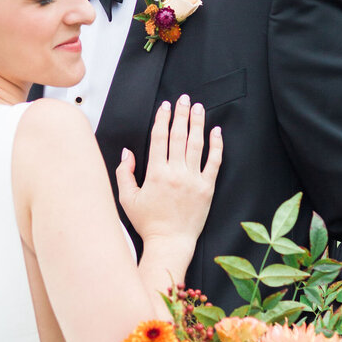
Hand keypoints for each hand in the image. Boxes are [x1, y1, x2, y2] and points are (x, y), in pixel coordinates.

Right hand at [116, 95, 222, 256]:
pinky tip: (216, 132)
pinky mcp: (207, 188)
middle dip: (181, 115)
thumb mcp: (127, 198)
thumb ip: (125, 173)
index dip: (162, 119)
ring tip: (199, 108)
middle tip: (184, 99)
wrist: (170, 243)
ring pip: (196, 145)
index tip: (165, 106)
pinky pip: (214, 162)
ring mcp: (193, 180)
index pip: (159, 138)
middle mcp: (175, 173)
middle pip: (179, 136)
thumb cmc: (148, 223)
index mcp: (155, 173)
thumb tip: (127, 152)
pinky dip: (216, 146)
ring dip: (198, 124)